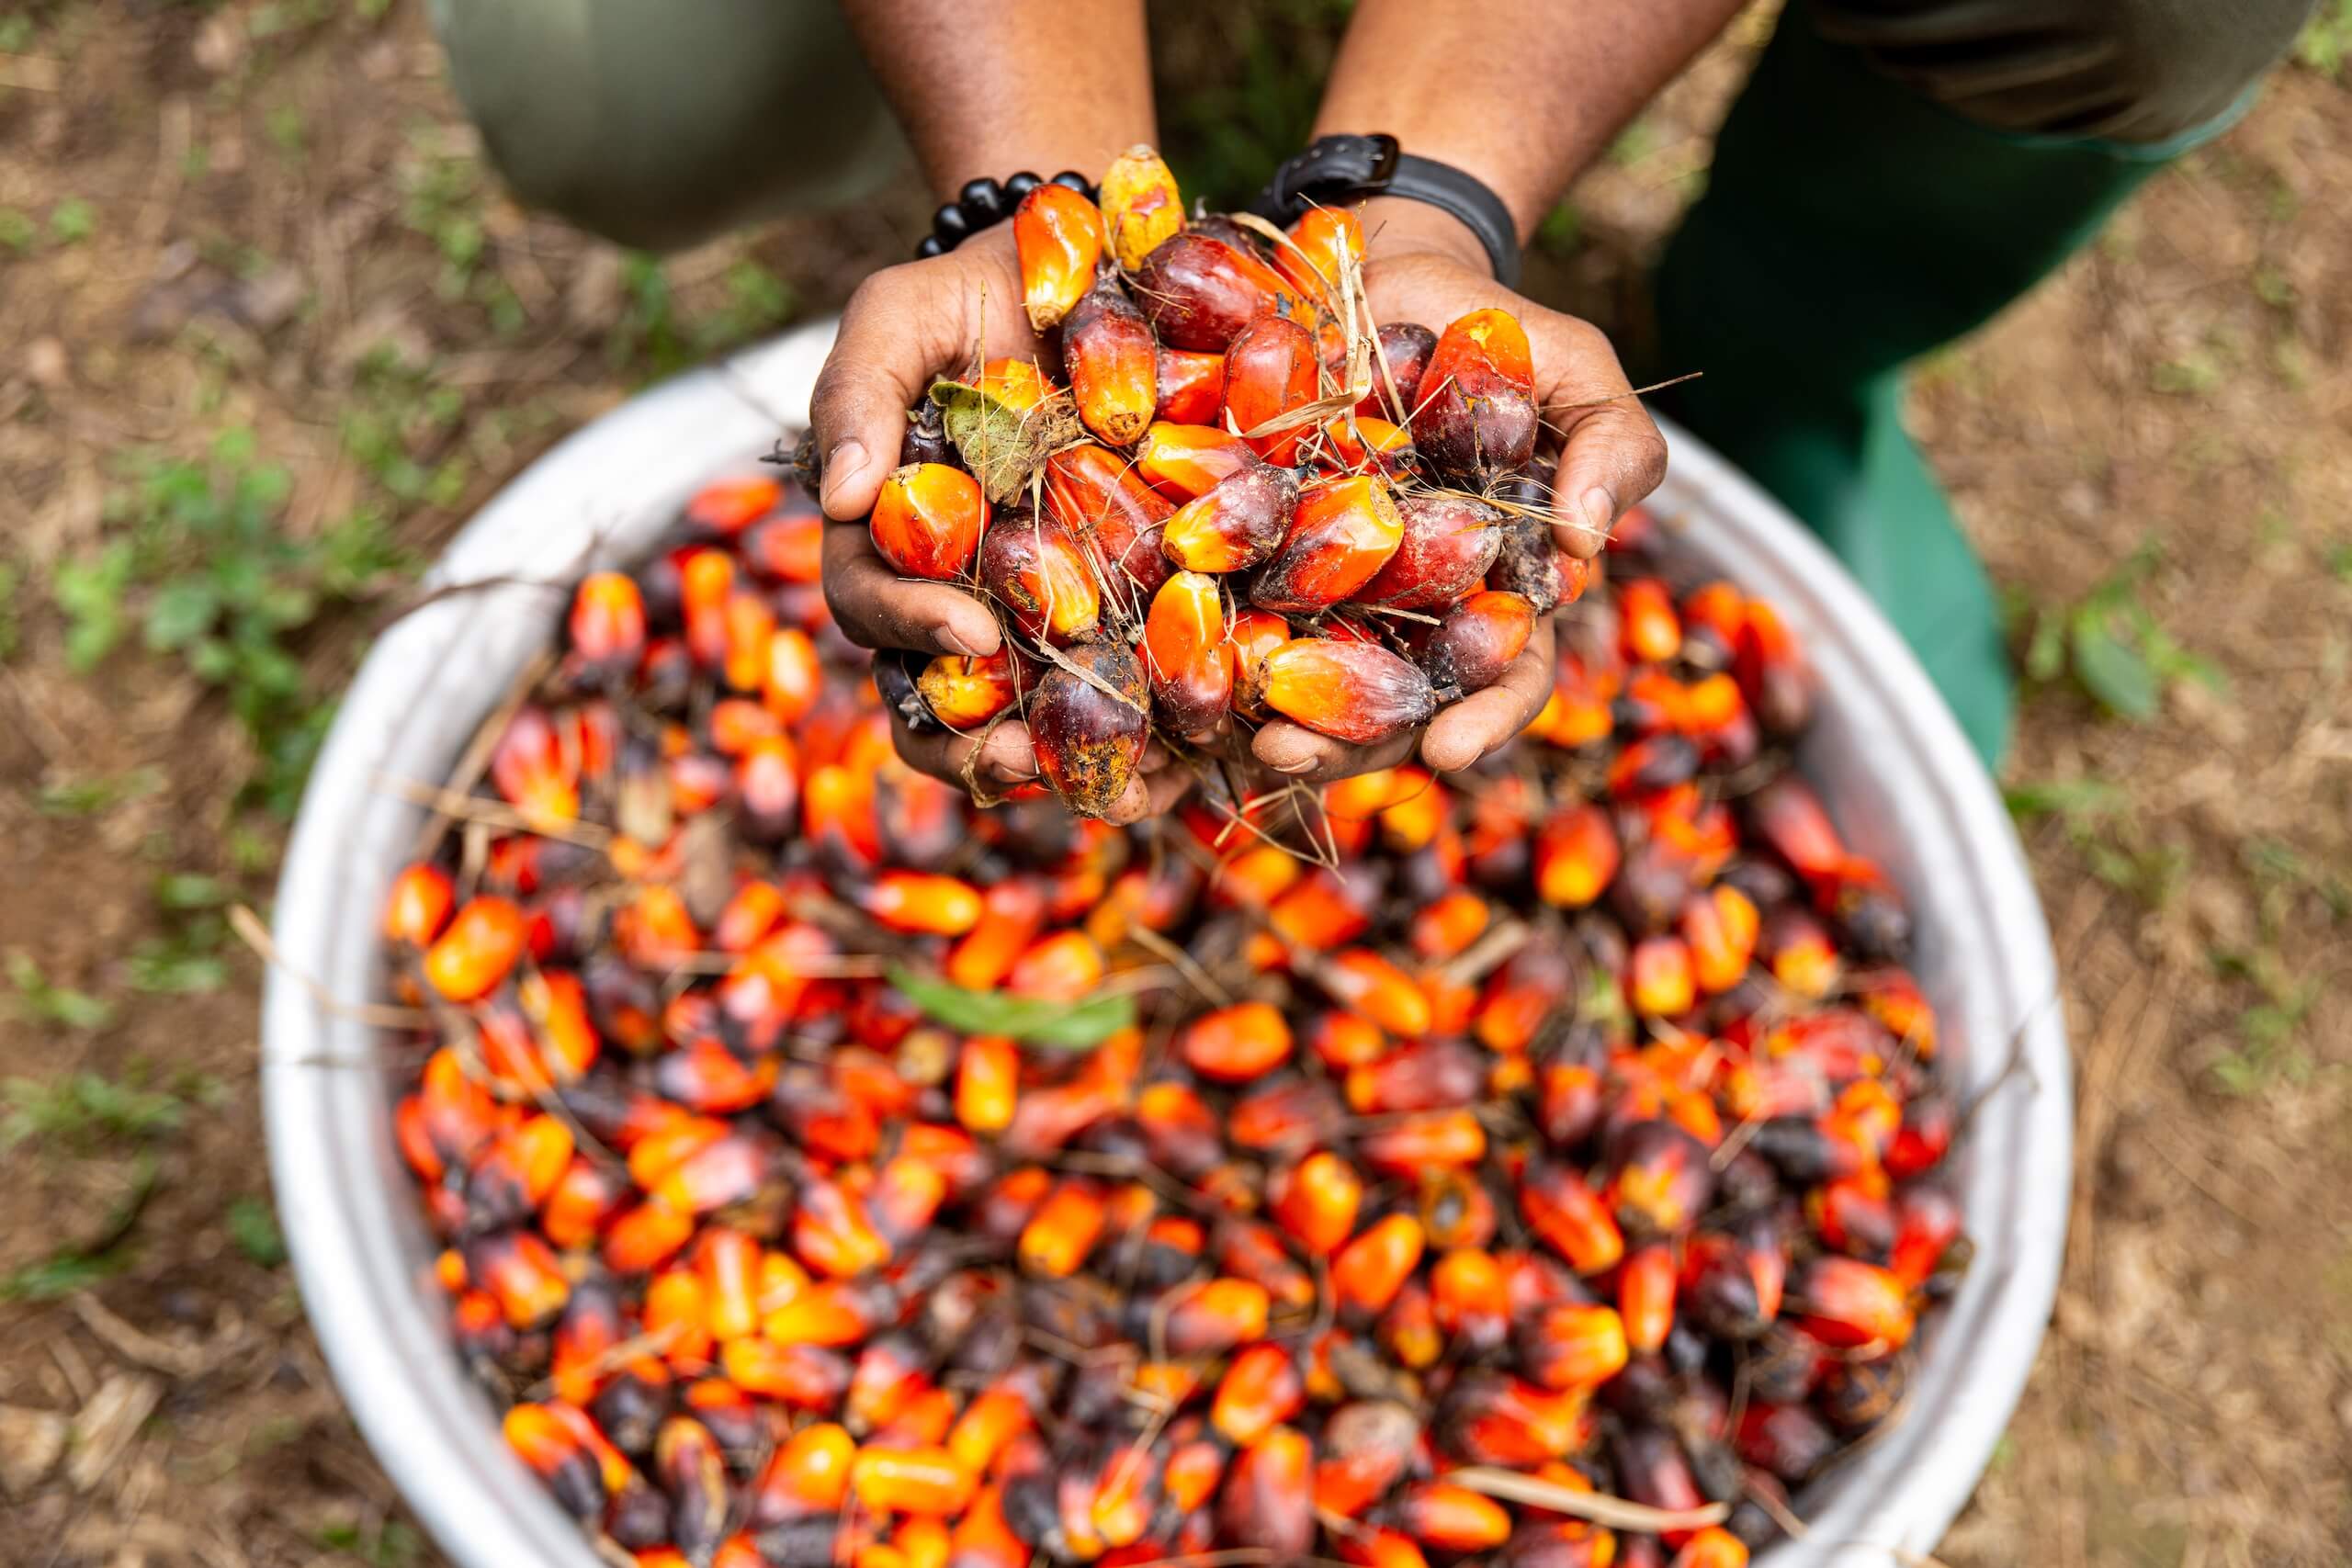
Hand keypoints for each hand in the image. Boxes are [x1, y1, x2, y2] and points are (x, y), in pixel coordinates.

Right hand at [811, 226, 1191, 823]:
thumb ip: (857, 392)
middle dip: (973, 745)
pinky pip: (1132, 690)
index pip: (875, 605)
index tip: (968, 632)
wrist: (1092, 267)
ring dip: (1066, 766)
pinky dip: (1156, 736)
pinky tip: (1194, 763)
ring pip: (1032, 717)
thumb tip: (837, 496)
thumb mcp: (902, 316)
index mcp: (895, 538)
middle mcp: (959, 591)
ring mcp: (1043, 610)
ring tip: (1120, 790)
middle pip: (940, 699)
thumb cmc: (977, 292)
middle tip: (1018, 760)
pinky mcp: (1129, 611)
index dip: (911, 629)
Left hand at [1249, 198, 1667, 782]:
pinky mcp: (1255, 550)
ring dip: (1265, 714)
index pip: (1506, 677)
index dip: (1485, 720)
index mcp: (1497, 589)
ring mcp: (1330, 588)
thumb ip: (1611, 445)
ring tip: (1233, 734)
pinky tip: (1173, 662)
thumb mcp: (1573, 368)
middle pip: (1390, 704)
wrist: (1385, 275)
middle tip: (1292, 756)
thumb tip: (1589, 546)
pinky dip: (1202, 641)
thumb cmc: (1493, 331)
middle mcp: (1413, 609)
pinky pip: (1227, 606)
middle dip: (1344, 744)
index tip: (1448, 752)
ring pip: (1303, 677)